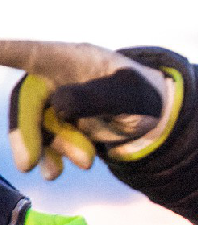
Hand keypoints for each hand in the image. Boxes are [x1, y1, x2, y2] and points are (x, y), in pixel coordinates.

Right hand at [0, 41, 177, 178]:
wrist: (155, 118)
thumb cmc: (143, 95)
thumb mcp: (128, 95)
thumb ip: (94, 97)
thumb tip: (57, 105)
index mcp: (73, 59)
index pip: (33, 53)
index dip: (7, 52)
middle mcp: (57, 77)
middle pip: (28, 100)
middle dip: (26, 133)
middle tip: (27, 165)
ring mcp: (56, 100)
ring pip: (37, 125)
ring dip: (52, 148)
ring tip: (87, 162)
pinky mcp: (60, 123)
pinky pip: (44, 140)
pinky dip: (49, 157)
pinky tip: (54, 173)